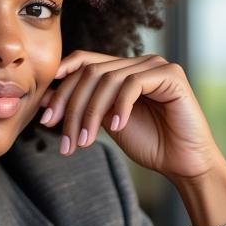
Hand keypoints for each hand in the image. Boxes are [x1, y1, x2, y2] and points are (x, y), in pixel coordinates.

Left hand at [38, 50, 223, 180]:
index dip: (61, 84)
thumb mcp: (105, 124)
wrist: (183, 163)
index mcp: (122, 70)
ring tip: (84, 141)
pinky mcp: (171, 75)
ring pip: (108, 78)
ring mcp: (155, 65)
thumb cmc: (149, 144)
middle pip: (91, 71)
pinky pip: (133, 85)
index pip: (84, 64)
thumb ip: (82, 107)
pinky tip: (115, 128)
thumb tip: (42, 99)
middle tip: (62, 137)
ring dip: (90, 113)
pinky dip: (119, 107)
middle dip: (71, 105)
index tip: (44, 114)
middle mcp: (138, 62)